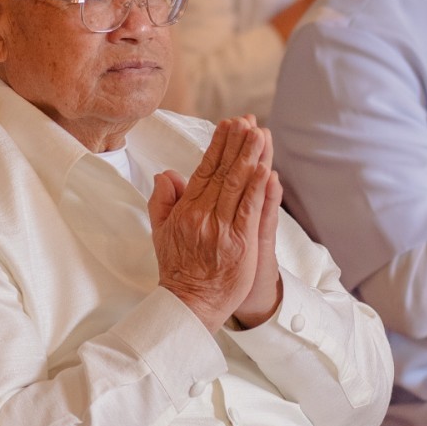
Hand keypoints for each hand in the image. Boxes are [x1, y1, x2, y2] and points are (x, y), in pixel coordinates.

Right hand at [148, 117, 276, 331]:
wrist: (189, 304)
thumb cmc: (178, 268)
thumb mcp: (161, 231)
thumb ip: (163, 201)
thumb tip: (167, 174)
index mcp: (186, 210)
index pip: (203, 170)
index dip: (217, 145)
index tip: (228, 124)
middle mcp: (202, 216)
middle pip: (222, 173)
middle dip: (236, 144)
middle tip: (247, 120)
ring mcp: (221, 229)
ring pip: (237, 187)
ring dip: (249, 158)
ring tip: (259, 135)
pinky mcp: (240, 244)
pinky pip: (250, 211)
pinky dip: (258, 190)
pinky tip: (265, 170)